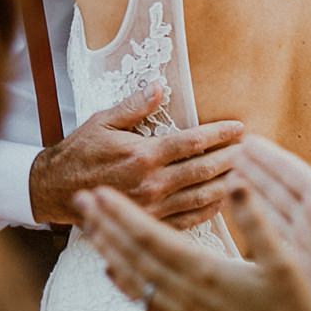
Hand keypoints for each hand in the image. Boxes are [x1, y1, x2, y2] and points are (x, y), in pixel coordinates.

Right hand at [30, 86, 243, 228]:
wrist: (56, 190)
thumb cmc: (80, 151)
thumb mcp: (103, 120)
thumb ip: (135, 106)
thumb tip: (160, 86)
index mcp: (143, 155)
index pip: (192, 142)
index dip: (220, 134)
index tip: (240, 128)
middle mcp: (152, 183)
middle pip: (204, 169)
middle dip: (232, 158)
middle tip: (254, 150)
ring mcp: (152, 208)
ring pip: (201, 197)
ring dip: (227, 185)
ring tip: (249, 174)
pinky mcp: (149, 223)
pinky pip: (187, 220)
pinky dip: (209, 211)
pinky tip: (223, 201)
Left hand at [77, 182, 310, 310]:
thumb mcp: (286, 266)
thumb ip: (259, 224)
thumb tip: (238, 184)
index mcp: (205, 273)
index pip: (151, 238)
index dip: (123, 214)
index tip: (100, 193)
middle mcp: (184, 293)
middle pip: (132, 254)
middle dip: (105, 224)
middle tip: (80, 199)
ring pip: (133, 276)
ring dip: (108, 248)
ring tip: (88, 227)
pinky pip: (143, 301)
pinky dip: (122, 282)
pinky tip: (111, 272)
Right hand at [231, 130, 310, 305]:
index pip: (292, 173)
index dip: (269, 156)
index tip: (247, 140)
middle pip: (278, 189)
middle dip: (255, 170)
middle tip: (230, 154)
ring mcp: (304, 246)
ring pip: (271, 211)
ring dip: (250, 192)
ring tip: (227, 175)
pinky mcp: (293, 268)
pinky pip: (267, 236)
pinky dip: (251, 220)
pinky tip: (236, 211)